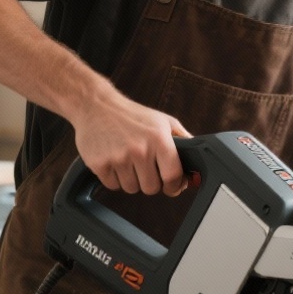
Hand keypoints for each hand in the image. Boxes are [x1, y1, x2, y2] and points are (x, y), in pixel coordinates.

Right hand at [73, 90, 189, 196]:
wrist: (95, 105)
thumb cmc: (131, 115)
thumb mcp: (163, 121)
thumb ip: (183, 139)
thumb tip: (196, 159)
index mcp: (159, 139)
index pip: (173, 177)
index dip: (175, 186)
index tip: (172, 186)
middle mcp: (140, 150)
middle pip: (151, 188)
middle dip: (150, 181)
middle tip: (144, 167)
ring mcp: (119, 158)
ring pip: (131, 189)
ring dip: (131, 180)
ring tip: (127, 160)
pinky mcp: (100, 164)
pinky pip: (113, 186)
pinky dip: (114, 178)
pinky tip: (114, 161)